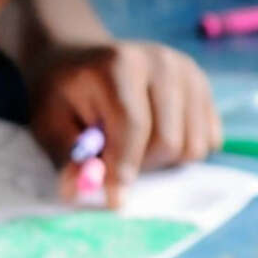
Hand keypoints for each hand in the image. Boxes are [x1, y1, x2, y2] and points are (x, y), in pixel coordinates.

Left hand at [28, 41, 220, 205]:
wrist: (80, 60)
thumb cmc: (62, 94)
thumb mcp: (49, 122)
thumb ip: (67, 155)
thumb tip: (79, 191)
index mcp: (119, 64)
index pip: (133, 124)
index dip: (123, 166)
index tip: (113, 197)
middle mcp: (161, 62)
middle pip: (168, 140)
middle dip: (140, 165)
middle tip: (113, 162)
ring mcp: (188, 72)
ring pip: (192, 146)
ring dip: (162, 161)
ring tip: (132, 146)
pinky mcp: (203, 87)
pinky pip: (208, 140)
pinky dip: (182, 151)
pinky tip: (154, 136)